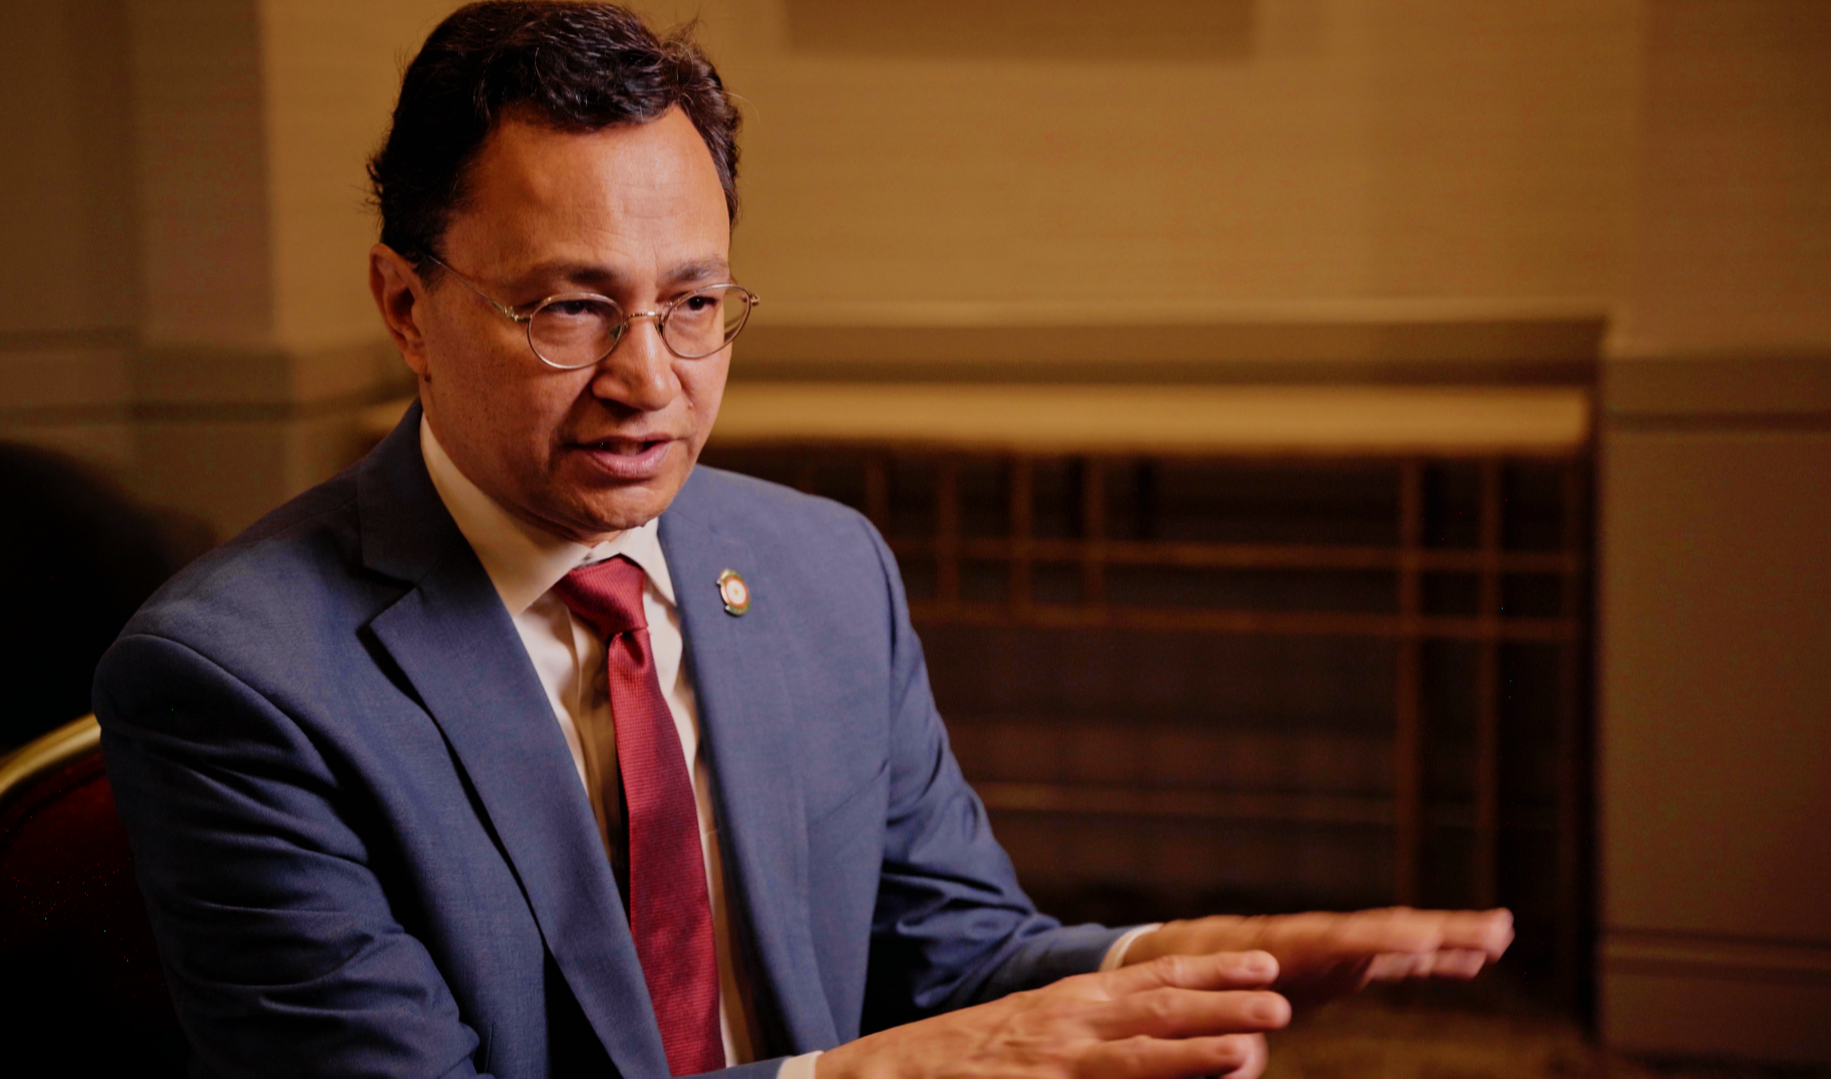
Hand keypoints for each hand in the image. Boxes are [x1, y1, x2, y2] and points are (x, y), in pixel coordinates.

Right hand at [816, 951, 1290, 1078]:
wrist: (886, 1075)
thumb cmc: (961, 1060)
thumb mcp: (1029, 1031)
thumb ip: (1084, 1029)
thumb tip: (1139, 1033)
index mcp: (1070, 1000)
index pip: (1154, 977)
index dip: (1212, 971)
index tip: (1263, 966)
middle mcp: (1069, 1021)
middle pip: (1160, 1005)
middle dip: (1225, 1000)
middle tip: (1283, 998)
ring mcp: (1058, 1059)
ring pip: (1145, 1049)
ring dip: (1205, 1042)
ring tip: (1258, 1039)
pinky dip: (1164, 1078)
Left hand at [1123, 908, 1513, 1010]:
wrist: (1177, 958)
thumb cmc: (1187, 989)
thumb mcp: (1200, 1011)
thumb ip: (1227, 1034)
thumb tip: (1250, 1056)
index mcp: (1281, 947)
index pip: (1340, 940)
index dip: (1382, 939)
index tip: (1426, 937)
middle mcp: (1316, 939)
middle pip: (1385, 931)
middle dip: (1439, 929)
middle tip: (1494, 927)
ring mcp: (1335, 947)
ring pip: (1400, 940)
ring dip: (1451, 936)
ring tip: (1503, 931)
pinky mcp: (1344, 962)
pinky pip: (1397, 959)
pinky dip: (1435, 956)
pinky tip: (1476, 958)